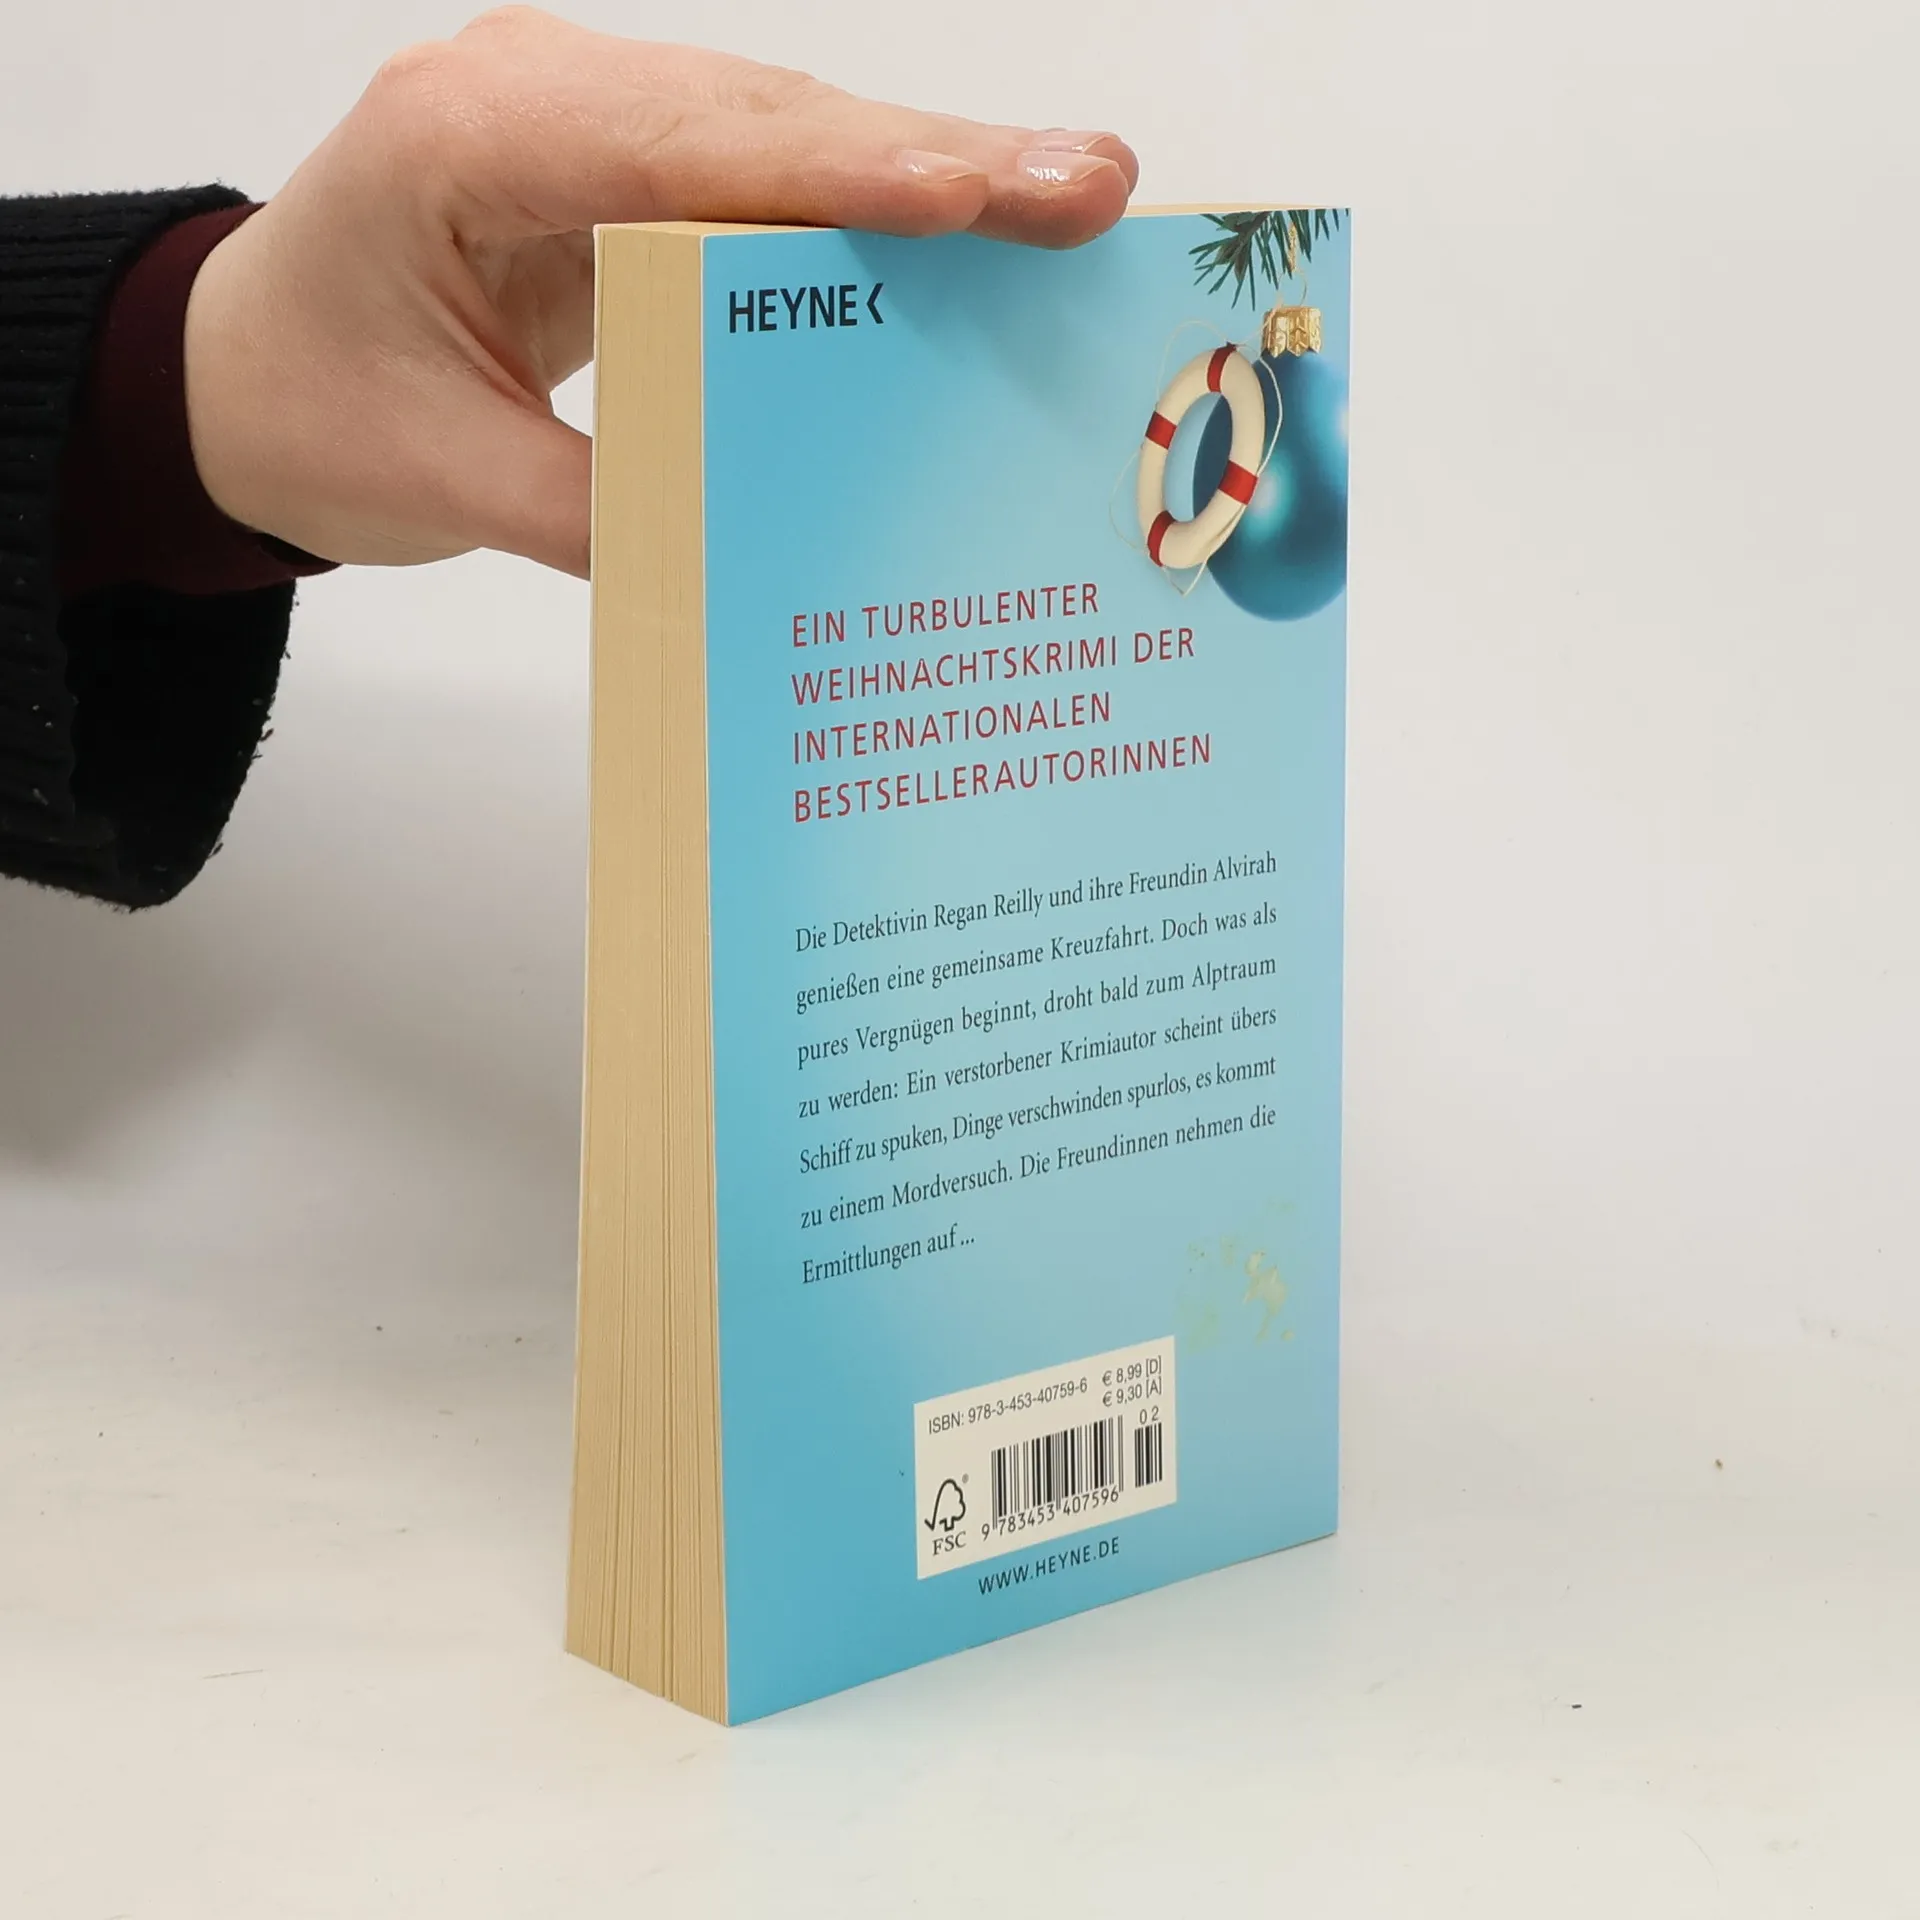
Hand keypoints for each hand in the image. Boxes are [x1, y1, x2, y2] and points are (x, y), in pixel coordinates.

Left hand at [182, 7, 1137, 578]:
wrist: (240, 374)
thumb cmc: (306, 408)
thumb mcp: (435, 477)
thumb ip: (590, 508)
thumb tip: (752, 546)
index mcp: (467, 141)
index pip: (677, 148)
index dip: (836, 173)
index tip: (970, 197)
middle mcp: (542, 98)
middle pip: (766, 121)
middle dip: (937, 159)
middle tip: (1090, 185)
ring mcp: (594, 126)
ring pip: (786, 137)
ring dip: (930, 177)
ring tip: (1070, 202)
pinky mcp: (631, 175)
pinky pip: (768, 182)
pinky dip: (873, 214)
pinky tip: (977, 235)